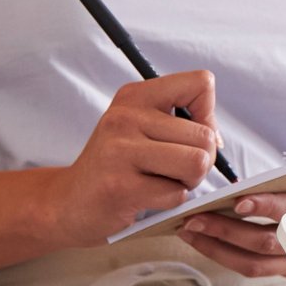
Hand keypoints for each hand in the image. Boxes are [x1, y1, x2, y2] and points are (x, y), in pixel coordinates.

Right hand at [52, 71, 218, 245]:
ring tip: (162, 182)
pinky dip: (170, 202)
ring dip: (189, 182)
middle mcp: (126, 116)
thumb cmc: (116, 166)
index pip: (201, 83)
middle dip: (201, 161)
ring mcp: (120, 150)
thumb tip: (217, 140)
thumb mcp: (141, 128)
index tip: (188, 135)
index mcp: (136, 95)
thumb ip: (182, 123)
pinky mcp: (120, 186)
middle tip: (173, 171)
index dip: (208, 116)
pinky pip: (176, 193)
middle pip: (206, 135)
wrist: (68, 202)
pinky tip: (145, 198)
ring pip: (197, 163)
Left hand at [176, 175, 285, 278]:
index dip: (267, 207)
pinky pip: (257, 270)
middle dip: (224, 232)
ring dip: (217, 249)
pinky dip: (228, 257)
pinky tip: (208, 244)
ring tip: (192, 233)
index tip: (240, 200)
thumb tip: (244, 189)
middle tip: (194, 219)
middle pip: (264, 244)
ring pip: (254, 265)